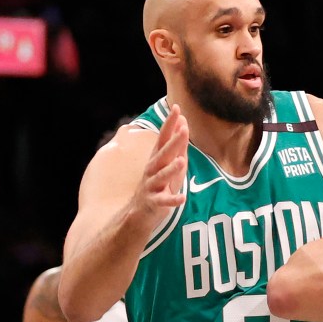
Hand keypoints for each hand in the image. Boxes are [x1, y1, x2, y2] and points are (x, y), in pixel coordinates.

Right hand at [131, 103, 188, 227]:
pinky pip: (163, 201)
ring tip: (181, 161)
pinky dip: (172, 200)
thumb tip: (184, 123)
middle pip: (163, 154)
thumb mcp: (169, 164)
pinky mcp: (153, 203)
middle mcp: (152, 170)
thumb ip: (178, 146)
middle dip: (173, 142)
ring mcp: (151, 186)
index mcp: (157, 159)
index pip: (163, 138)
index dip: (170, 124)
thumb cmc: (158, 186)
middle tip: (183, 129)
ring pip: (161, 176)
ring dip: (171, 169)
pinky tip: (182, 198)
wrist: (138, 214)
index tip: (177, 108)